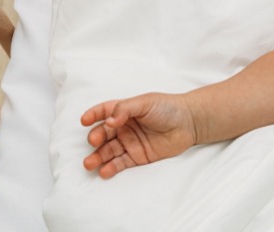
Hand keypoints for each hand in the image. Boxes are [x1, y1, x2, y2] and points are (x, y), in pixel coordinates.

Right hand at [81, 92, 197, 178]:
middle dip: (95, 139)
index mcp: (124, 111)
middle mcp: (123, 127)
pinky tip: (104, 171)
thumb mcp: (146, 102)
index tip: (84, 121)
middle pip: (103, 134)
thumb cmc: (168, 108)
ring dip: (98, 157)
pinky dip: (111, 168)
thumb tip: (109, 121)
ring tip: (89, 164)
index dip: (93, 115)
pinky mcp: (138, 157)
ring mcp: (130, 143)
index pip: (103, 112)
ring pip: (108, 151)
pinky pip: (121, 163)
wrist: (190, 123)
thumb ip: (125, 109)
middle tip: (93, 142)